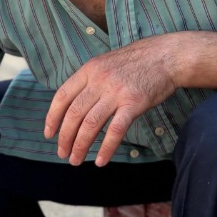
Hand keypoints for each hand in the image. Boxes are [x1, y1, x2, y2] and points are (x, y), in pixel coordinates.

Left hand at [44, 33, 187, 165]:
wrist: (167, 56)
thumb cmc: (138, 62)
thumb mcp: (106, 63)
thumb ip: (90, 81)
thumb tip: (75, 105)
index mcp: (89, 70)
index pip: (62, 96)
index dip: (52, 117)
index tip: (49, 134)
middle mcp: (99, 80)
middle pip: (74, 114)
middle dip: (65, 138)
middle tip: (62, 153)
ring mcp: (116, 92)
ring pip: (91, 124)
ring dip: (80, 146)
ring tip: (75, 160)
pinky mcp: (134, 103)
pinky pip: (115, 130)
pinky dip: (106, 148)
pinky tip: (100, 161)